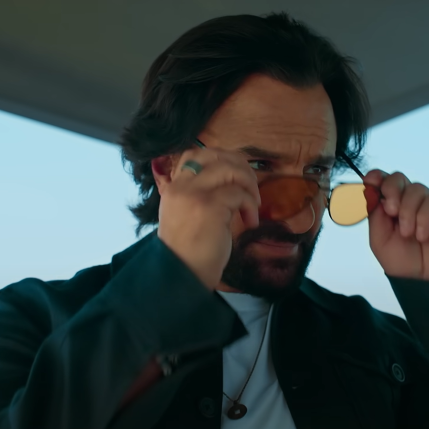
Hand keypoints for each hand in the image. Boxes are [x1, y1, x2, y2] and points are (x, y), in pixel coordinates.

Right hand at [155, 147, 260, 288]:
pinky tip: (250, 221)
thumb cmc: (190, 250)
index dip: (221, 158)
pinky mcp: (210, 206)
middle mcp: (181, 186)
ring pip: (230, 170)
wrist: (182, 274)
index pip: (195, 154)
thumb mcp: (186, 215)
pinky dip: (251, 205)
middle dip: (240, 167)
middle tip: (252, 186)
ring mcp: (195, 194)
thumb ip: (199, 195)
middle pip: (216, 156)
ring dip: (249, 185)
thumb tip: (230, 179)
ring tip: (254, 204)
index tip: (236, 175)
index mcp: (174, 187)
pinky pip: (239, 193)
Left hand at [364, 170, 428, 284]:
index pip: (382, 182)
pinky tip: (422, 236)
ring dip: (408, 211)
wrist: (426, 280)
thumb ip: (374, 214)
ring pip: (416, 188)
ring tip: (407, 234)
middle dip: (391, 189)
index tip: (370, 181)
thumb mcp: (379, 239)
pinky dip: (423, 219)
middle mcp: (408, 202)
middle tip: (391, 211)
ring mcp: (427, 205)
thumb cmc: (402, 262)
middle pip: (398, 178)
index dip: (376, 177)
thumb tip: (370, 189)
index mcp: (389, 206)